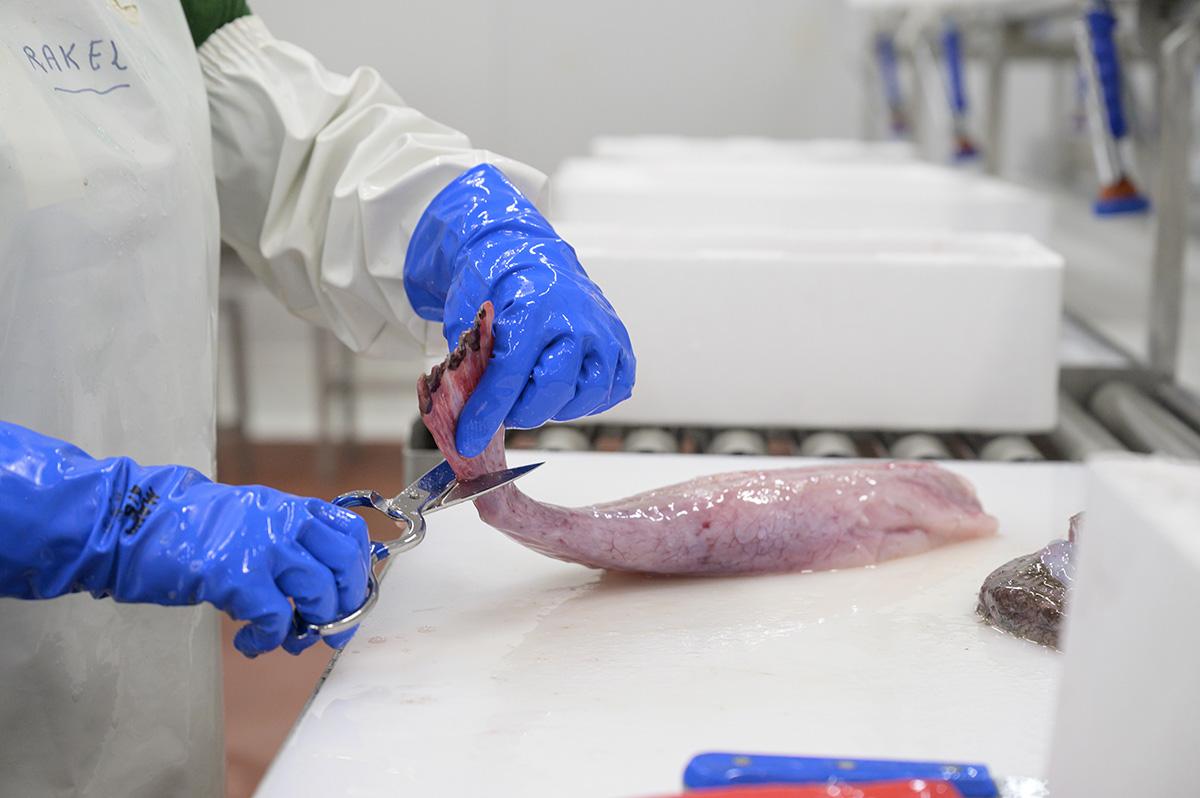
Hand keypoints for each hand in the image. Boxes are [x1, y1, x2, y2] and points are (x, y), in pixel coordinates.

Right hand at [0, 421, 371, 657]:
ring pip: (318, 593)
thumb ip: (284, 540)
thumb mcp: (249, 517)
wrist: (132, 522)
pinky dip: (269, 639)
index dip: (358, 569)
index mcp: (289, 507)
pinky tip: (253, 643)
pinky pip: (276, 619)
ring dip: (312, 626)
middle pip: (344, 565)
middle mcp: (284, 521)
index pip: (349, 532)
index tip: (350, 594)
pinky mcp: (236, 576)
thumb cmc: (185, 526)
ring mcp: (263, 547)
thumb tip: (315, 584)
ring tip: (292, 641)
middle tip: (333, 629)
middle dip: (345, 604)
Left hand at [404, 165, 635, 456]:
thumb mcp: (470, 319)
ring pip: (588, 394)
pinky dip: (588, 399)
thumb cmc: (496, 285)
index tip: (469, 440)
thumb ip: (472, 365)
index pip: (511, 376)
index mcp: (534, 308)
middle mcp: (576, 319)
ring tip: (535, 394)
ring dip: (557, 406)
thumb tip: (466, 415)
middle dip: (522, 413)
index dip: (487, 414)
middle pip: (554, 389)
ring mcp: (604, 331)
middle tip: (505, 410)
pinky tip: (565, 390)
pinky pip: (613, 389)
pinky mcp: (620, 342)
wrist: (526, 253)